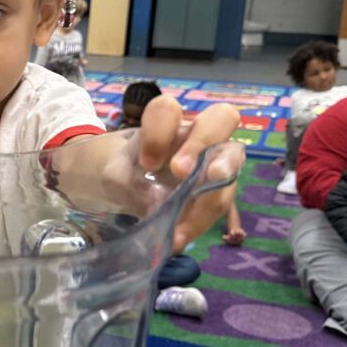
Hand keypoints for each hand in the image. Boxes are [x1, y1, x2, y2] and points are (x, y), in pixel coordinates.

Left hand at [55, 97, 242, 252]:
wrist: (131, 190)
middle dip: (203, 143)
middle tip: (181, 173)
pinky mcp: (220, 188)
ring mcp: (215, 159)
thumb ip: (126, 179)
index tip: (146, 163)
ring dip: (212, 191)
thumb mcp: (114, 173)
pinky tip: (179, 236)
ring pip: (232, 161)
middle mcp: (197, 134)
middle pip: (222, 118)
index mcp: (165, 123)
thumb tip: (157, 202)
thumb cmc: (124, 171)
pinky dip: (201, 220)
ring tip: (184, 222)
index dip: (159, 133)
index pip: (167, 109)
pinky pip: (222, 199)